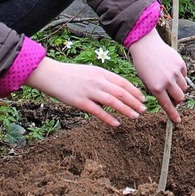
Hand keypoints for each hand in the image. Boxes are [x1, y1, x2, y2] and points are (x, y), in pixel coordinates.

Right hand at [25, 57, 146, 126]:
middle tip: (144, 110)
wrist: (50, 74)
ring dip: (126, 110)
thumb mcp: (92, 72)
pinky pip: (97, 111)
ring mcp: (89, 91)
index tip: (143, 99)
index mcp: (102, 73)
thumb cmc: (72, 74)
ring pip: (113, 102)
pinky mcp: (80, 102)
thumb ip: (105, 80)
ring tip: (135, 116)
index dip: (135, 91)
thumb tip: (119, 89)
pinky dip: (109, 118)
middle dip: (135, 102)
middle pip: (122, 93)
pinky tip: (117, 124)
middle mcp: (98, 81)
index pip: (124, 83)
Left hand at [129, 28, 186, 122]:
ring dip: (180, 88)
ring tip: (172, 83)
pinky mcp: (180, 64)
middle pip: (180, 97)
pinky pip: (184, 75)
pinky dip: (180, 76)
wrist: (146, 45)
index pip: (167, 105)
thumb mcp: (146, 81)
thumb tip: (169, 99)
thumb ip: (157, 91)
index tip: (177, 121)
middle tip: (174, 98)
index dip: (173, 115)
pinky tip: (172, 70)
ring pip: (184, 87)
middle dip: (178, 100)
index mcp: (156, 87)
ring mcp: (175, 72)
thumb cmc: (143, 64)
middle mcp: (167, 81)